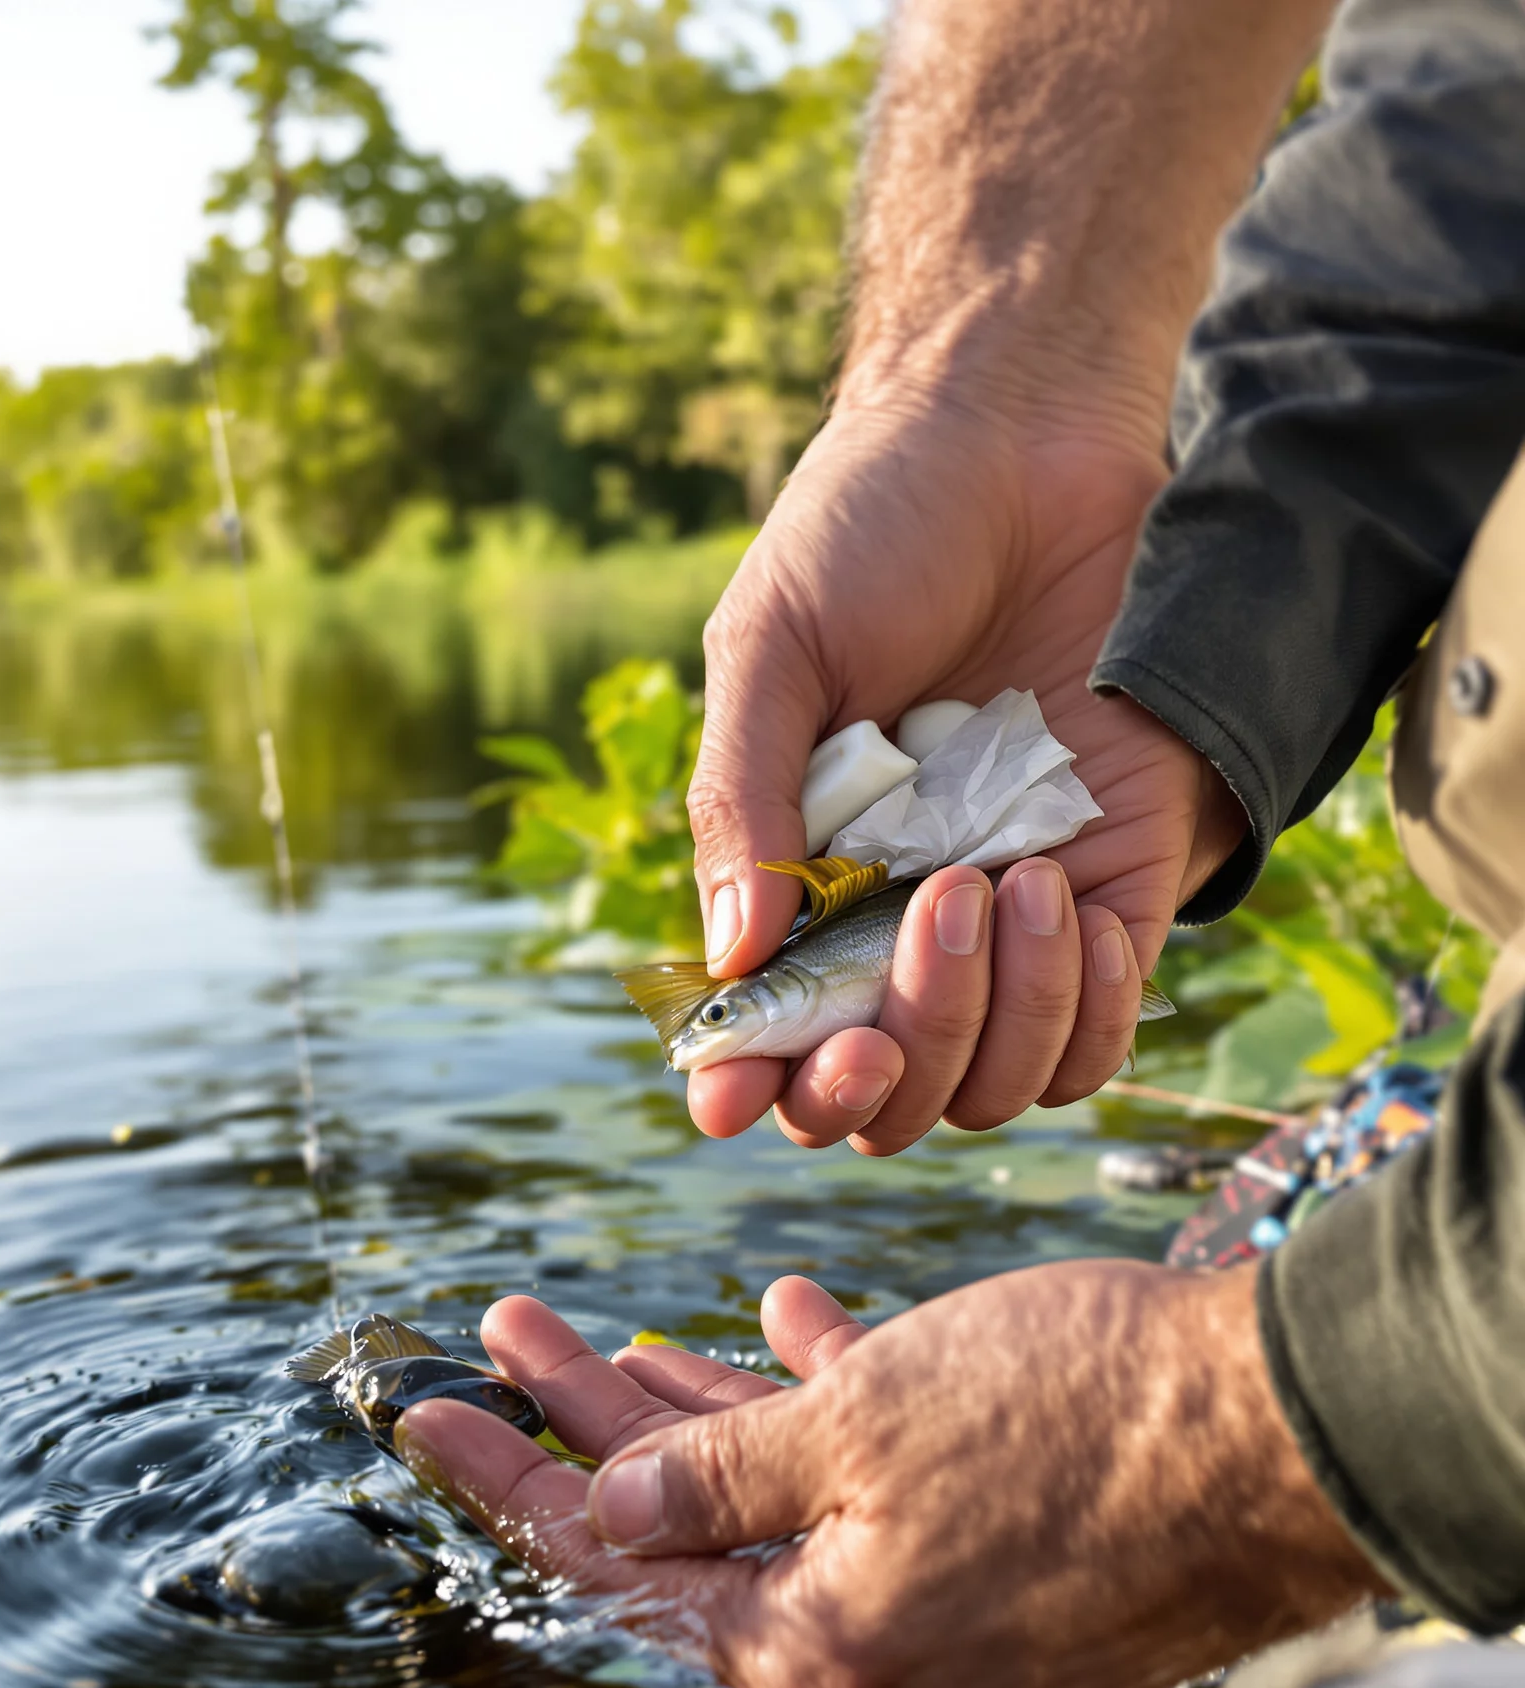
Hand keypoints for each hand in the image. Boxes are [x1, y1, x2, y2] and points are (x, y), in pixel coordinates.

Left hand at [399, 1271, 1386, 1687]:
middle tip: (507, 1324)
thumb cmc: (1067, 1417)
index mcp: (813, 1650)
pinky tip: (792, 1320)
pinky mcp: (1008, 1565)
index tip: (422, 1410)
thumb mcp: (859, 1428)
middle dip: (591, 1421)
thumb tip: (617, 1517)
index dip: (508, 1477)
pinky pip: (881, 1487)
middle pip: (688, 1527)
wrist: (1288, 1429)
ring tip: (607, 1334)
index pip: (612, 1565)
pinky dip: (828, 1410)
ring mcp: (946, 1615)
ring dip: (702, 1408)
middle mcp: (872, 1655)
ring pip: (783, 1498)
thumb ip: (719, 1476)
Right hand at [687, 385, 1244, 1152]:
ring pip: (996, 1078)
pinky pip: (1104, 1022)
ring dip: (990, 1023)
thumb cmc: (871, 525)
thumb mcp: (771, 652)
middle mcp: (897, 917)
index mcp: (798, 879)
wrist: (1023, 427)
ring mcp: (1007, 909)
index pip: (770, 1037)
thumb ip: (741, 804)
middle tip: (900, 957)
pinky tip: (1065, 907)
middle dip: (885, 1065)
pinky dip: (1087, 1007)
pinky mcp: (1120, 875)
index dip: (751, 1086)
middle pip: (887, 1089)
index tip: (735, 1097)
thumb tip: (729, 958)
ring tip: (996, 885)